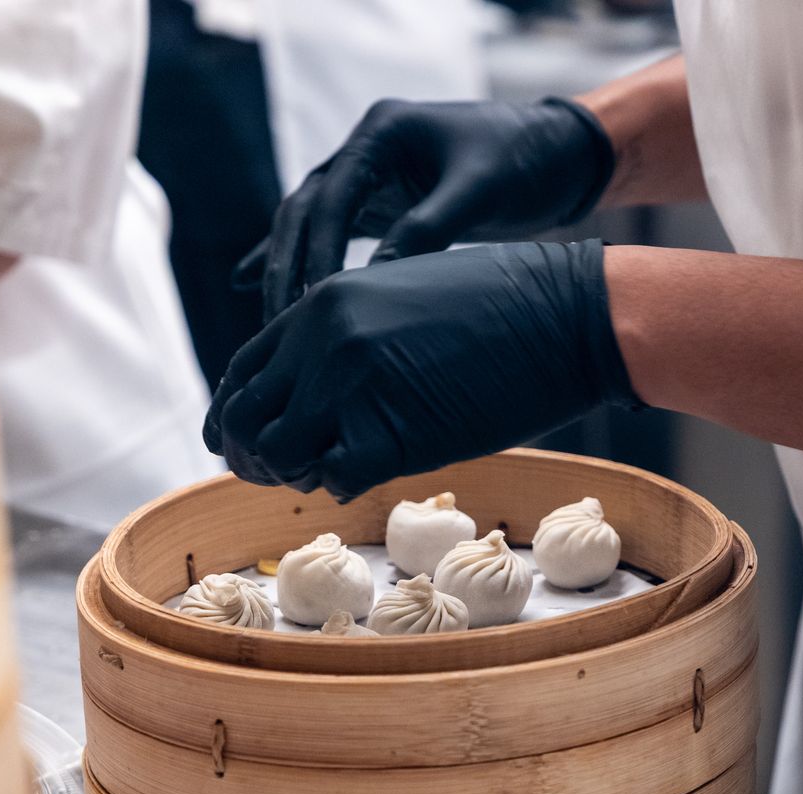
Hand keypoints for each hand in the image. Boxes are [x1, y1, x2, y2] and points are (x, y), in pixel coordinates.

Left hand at [205, 240, 638, 499]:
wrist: (566, 315)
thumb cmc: (503, 305)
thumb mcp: (400, 296)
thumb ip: (348, 335)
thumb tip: (314, 387)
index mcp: (320, 304)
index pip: (242, 375)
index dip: (236, 419)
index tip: (247, 445)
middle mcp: (321, 342)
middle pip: (245, 421)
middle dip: (255, 457)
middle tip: (287, 474)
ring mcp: (351, 385)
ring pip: (277, 456)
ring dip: (296, 476)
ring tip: (331, 472)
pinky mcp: (389, 431)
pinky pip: (333, 479)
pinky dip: (342, 487)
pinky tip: (370, 474)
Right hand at [241, 98, 615, 322]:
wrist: (555, 154)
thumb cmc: (523, 161)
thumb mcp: (478, 190)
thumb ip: (427, 227)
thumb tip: (370, 283)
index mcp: (381, 132)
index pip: (330, 196)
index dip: (316, 251)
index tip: (309, 301)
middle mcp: (362, 150)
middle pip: (303, 212)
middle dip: (287, 269)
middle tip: (276, 327)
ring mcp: (365, 178)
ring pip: (308, 227)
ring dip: (286, 272)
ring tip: (268, 327)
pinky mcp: (376, 205)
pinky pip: (324, 234)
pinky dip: (290, 259)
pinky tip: (247, 286)